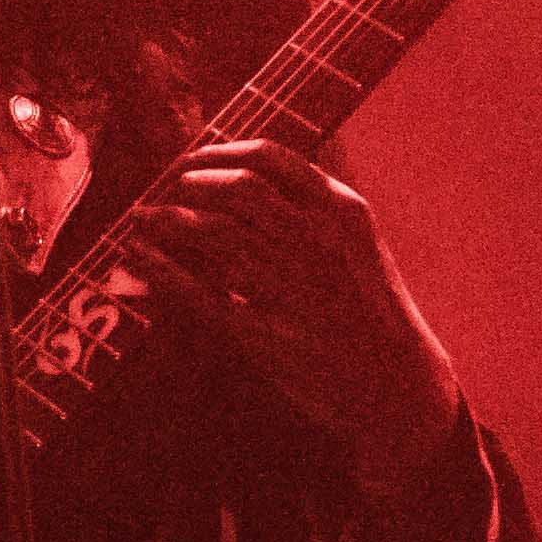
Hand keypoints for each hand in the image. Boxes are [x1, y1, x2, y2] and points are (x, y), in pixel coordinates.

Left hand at [120, 139, 468, 486]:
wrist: (400, 389)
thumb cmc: (375, 317)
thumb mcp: (362, 247)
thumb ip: (319, 208)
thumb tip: (257, 173)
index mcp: (344, 214)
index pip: (272, 158)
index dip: (220, 152)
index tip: (194, 159)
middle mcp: (318, 243)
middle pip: (236, 190)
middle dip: (189, 183)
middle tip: (165, 190)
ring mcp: (292, 289)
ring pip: (214, 233)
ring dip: (169, 219)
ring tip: (147, 219)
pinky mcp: (267, 336)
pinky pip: (200, 294)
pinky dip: (162, 271)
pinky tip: (142, 258)